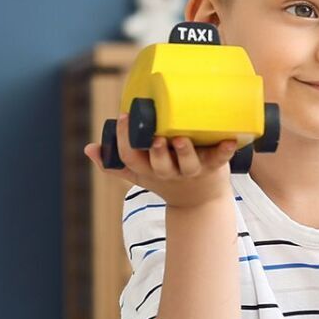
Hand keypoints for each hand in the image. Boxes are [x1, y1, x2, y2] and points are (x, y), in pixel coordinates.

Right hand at [85, 114, 236, 209]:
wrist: (198, 201)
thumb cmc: (165, 179)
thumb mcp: (138, 174)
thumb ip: (114, 162)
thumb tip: (88, 148)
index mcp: (148, 170)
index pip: (130, 157)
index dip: (124, 140)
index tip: (124, 117)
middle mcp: (168, 172)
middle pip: (158, 164)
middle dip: (155, 152)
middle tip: (154, 136)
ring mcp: (191, 171)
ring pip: (187, 164)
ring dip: (183, 152)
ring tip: (180, 139)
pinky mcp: (213, 168)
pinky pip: (219, 159)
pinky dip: (224, 151)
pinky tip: (230, 141)